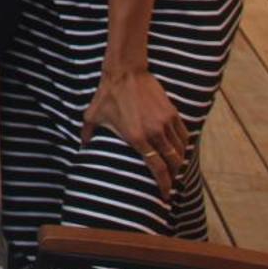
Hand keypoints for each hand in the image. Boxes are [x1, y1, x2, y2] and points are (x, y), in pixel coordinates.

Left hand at [83, 66, 191, 199]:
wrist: (125, 72)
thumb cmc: (107, 95)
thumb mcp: (93, 116)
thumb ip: (88, 134)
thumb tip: (83, 147)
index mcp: (136, 138)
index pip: (157, 168)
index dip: (163, 185)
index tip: (165, 195)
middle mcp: (154, 133)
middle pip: (173, 162)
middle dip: (174, 176)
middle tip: (171, 183)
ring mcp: (165, 122)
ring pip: (180, 150)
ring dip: (179, 162)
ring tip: (175, 169)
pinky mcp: (172, 113)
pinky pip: (183, 135)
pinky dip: (183, 145)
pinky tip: (179, 150)